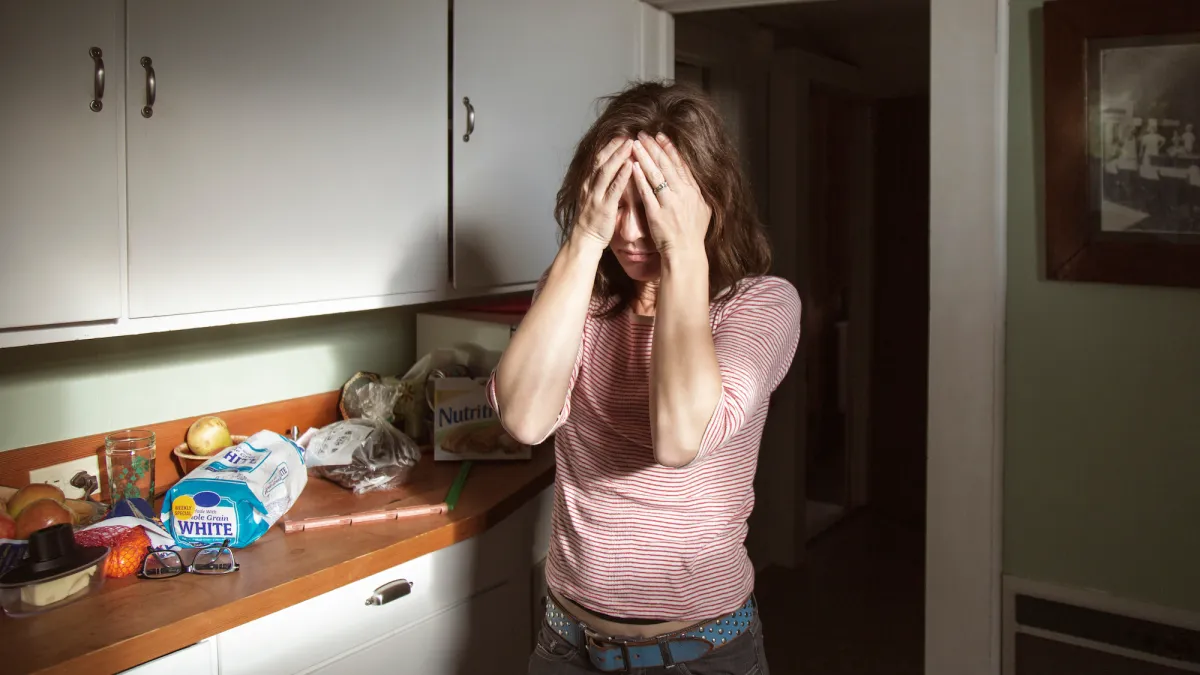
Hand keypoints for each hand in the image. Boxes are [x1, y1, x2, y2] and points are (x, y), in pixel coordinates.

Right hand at [574, 137, 633, 246]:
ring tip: (630, 144)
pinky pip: (613, 189)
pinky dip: (622, 176)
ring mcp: (596, 196)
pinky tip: (630, 166)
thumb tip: (614, 170)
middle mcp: (589, 186)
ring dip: (618, 156)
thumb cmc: (593, 220)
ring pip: (606, 171)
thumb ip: (602, 184)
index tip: (621, 135)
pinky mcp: (604, 207)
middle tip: (627, 134)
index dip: (609, 146)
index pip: (598, 159)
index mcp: (588, 183)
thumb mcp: (594, 197)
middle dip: (614, 146)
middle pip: (600, 160)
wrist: (585, 240)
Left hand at [630, 132, 712, 256]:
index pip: (680, 164)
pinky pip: (647, 192)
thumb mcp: (703, 209)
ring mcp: (669, 203)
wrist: (686, 252)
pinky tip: (632, 166)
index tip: (660, 135)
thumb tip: (695, 178)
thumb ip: (698, 192)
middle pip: (667, 165)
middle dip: (654, 147)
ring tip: (634, 144)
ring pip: (656, 175)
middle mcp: (682, 194)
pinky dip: (640, 178)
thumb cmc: (693, 233)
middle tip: (643, 134)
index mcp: (693, 191)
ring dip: (645, 157)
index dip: (669, 148)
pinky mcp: (656, 213)